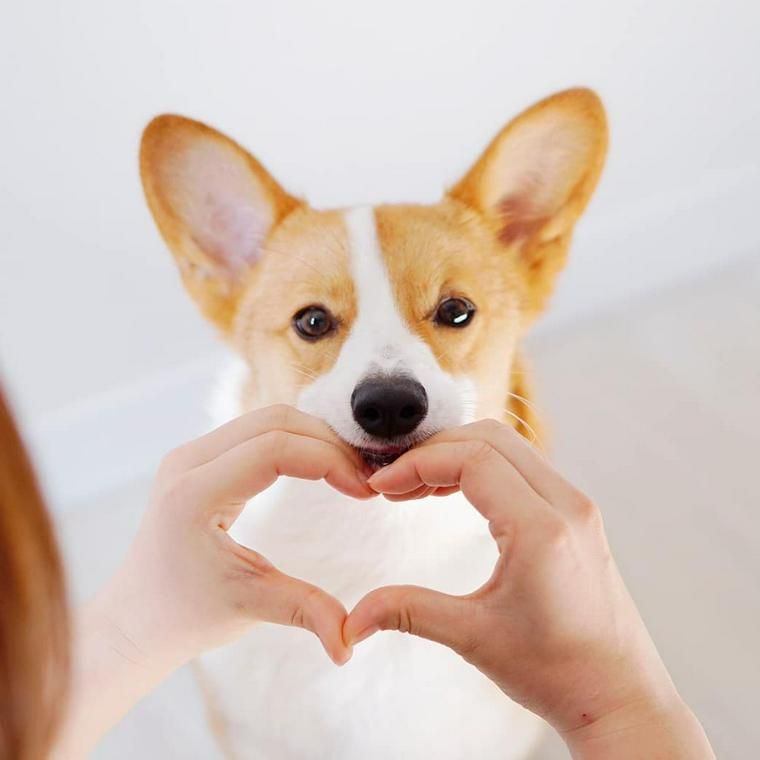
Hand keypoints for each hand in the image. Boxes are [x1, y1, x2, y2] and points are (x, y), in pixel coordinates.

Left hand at [104, 404, 374, 668]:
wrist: (137, 617)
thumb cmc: (184, 615)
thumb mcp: (249, 607)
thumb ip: (305, 612)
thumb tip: (350, 644)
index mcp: (194, 492)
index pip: (275, 448)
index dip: (329, 460)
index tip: (364, 491)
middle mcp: (188, 461)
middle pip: (275, 421)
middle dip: (329, 444)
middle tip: (365, 479)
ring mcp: (191, 455)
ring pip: (268, 420)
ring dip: (315, 439)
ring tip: (349, 473)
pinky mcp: (201, 459)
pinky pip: (257, 431)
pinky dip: (296, 442)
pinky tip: (321, 467)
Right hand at [344, 420, 713, 758]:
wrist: (619, 695)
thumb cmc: (557, 672)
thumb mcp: (474, 637)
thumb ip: (409, 612)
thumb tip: (352, 619)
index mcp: (541, 530)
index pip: (472, 459)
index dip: (418, 464)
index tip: (382, 485)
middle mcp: (566, 506)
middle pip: (489, 439)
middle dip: (433, 451)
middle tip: (394, 482)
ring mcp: (576, 507)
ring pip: (509, 447)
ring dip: (458, 455)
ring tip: (416, 487)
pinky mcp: (576, 516)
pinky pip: (524, 467)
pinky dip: (482, 467)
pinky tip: (453, 492)